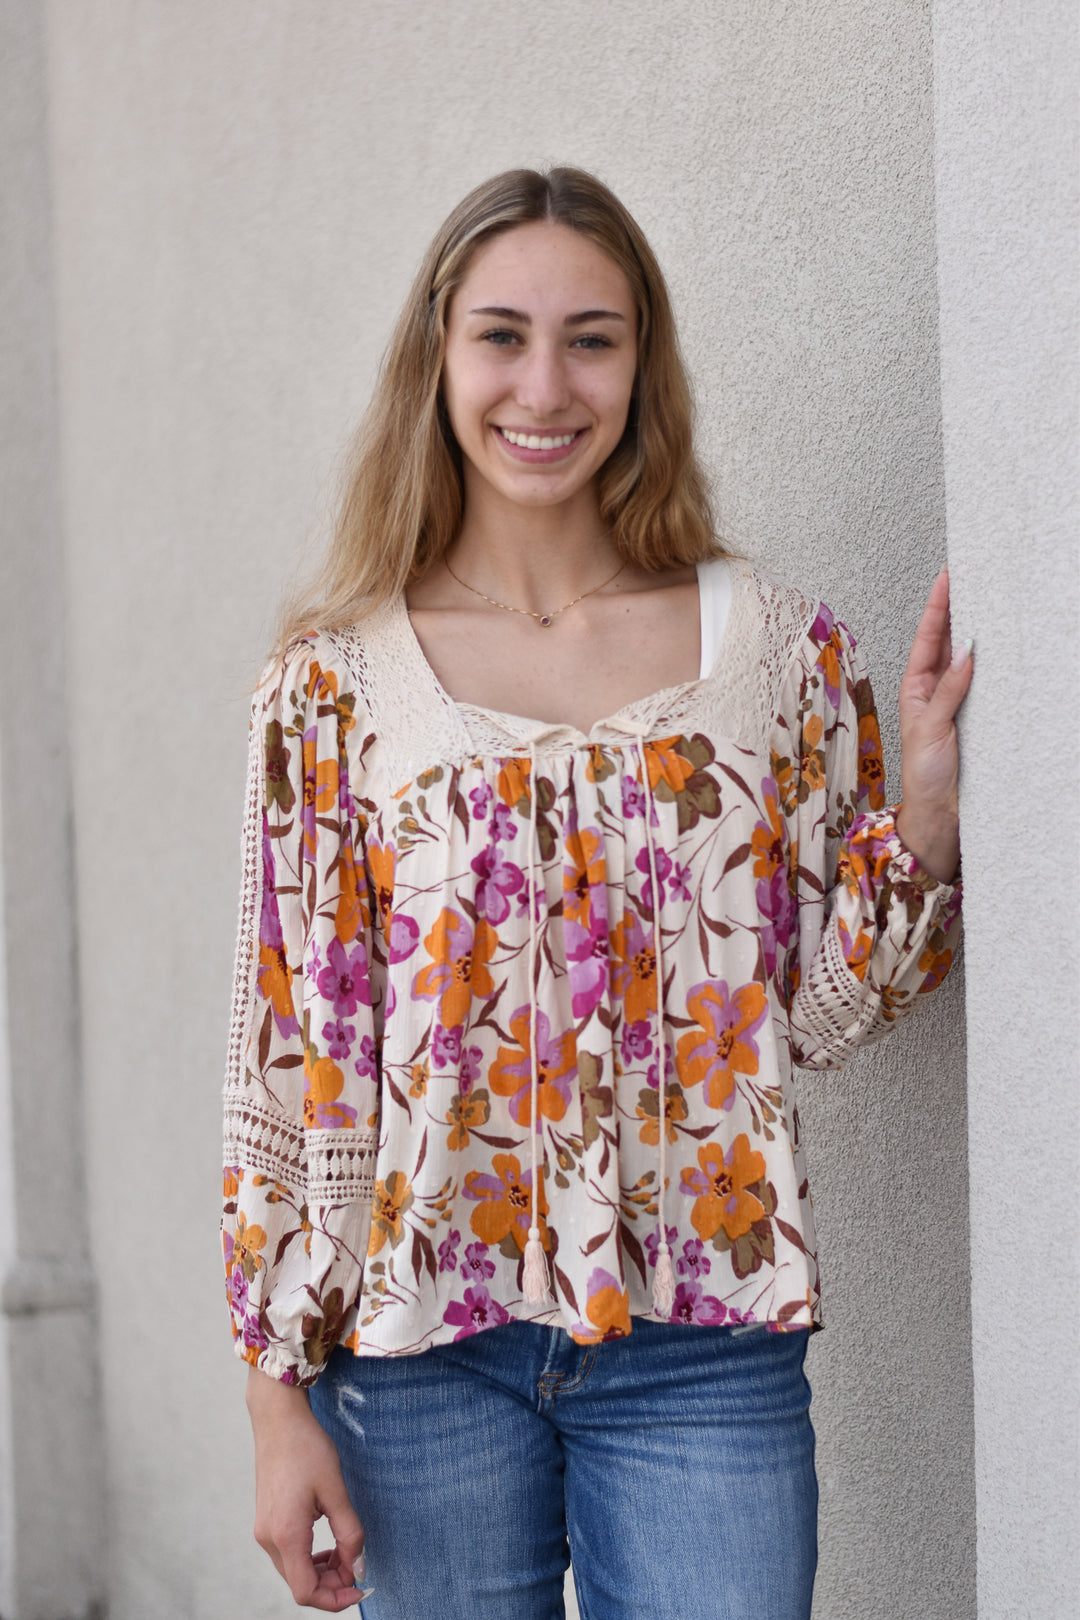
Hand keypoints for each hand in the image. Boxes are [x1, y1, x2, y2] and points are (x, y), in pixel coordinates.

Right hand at [247, 1367, 366, 1610]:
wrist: (278, 1420)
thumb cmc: (307, 1448)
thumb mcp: (335, 1489)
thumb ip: (349, 1532)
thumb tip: (358, 1567)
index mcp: (286, 1534)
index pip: (306, 1591)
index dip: (335, 1600)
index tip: (360, 1589)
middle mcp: (269, 1538)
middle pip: (299, 1585)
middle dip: (331, 1585)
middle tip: (357, 1567)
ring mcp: (264, 1530)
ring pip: (293, 1571)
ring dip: (321, 1572)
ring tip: (346, 1555)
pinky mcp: (265, 1521)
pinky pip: (287, 1554)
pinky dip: (309, 1558)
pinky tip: (327, 1544)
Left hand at [895, 568, 971, 883]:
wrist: (939, 813)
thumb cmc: (925, 775)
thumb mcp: (930, 729)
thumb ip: (948, 692)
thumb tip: (965, 652)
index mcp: (917, 687)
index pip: (928, 637)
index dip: (937, 606)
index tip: (947, 577)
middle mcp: (937, 688)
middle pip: (950, 639)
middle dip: (960, 608)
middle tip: (974, 576)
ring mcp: (959, 700)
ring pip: (970, 656)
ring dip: (979, 630)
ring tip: (991, 600)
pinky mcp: (977, 714)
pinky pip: (987, 681)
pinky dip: (994, 662)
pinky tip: (1004, 646)